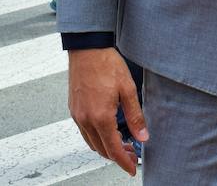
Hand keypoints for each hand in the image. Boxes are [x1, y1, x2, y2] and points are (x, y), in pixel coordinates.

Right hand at [68, 48, 147, 174]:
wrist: (87, 49)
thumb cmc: (107, 64)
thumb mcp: (128, 89)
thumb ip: (135, 116)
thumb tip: (143, 137)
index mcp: (101, 117)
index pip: (113, 149)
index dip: (124, 162)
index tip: (132, 168)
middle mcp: (86, 119)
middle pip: (101, 150)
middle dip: (117, 156)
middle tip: (132, 155)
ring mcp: (77, 115)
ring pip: (91, 143)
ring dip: (106, 148)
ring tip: (122, 144)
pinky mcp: (74, 109)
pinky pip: (84, 132)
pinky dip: (96, 138)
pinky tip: (107, 132)